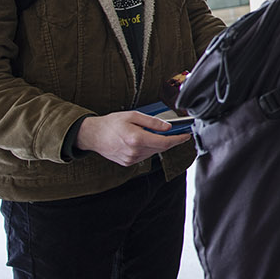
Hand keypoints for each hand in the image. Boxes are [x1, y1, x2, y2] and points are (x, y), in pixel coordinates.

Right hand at [75, 111, 190, 166]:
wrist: (93, 135)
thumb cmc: (111, 123)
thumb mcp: (133, 115)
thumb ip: (152, 122)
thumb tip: (168, 127)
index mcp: (136, 139)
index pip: (164, 142)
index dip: (178, 139)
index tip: (186, 135)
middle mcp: (135, 151)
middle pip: (161, 148)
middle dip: (170, 140)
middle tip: (177, 132)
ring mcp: (131, 159)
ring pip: (153, 152)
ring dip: (158, 144)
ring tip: (155, 134)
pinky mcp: (128, 162)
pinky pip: (145, 155)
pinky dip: (149, 148)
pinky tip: (143, 140)